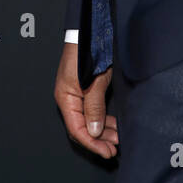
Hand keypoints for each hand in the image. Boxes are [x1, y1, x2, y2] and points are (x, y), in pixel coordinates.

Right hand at [54, 43, 118, 158]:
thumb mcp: (94, 81)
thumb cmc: (88, 51)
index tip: (107, 152)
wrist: (90, 30)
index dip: (92, 144)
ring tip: (117, 138)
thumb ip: (94, 106)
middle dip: (98, 140)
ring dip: (102, 131)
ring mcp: (77, 95)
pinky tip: (113, 125)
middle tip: (115, 148)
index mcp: (65, 98)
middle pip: (82, 128)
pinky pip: (92, 111)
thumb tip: (94, 131)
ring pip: (88, 121)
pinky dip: (103, 120)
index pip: (77, 130)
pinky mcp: (86, 90)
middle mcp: (69, 99)